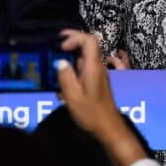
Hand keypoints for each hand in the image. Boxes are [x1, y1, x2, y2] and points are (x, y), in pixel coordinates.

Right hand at [57, 29, 145, 165]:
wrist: (109, 128)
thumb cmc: (91, 114)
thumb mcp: (73, 97)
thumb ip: (66, 77)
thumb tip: (60, 61)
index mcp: (94, 67)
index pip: (89, 40)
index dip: (75, 37)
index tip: (61, 47)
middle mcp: (98, 67)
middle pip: (88, 44)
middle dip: (72, 40)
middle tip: (56, 43)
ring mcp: (98, 73)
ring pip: (86, 55)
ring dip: (72, 53)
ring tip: (56, 58)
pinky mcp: (96, 81)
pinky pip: (86, 65)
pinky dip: (74, 64)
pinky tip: (64, 74)